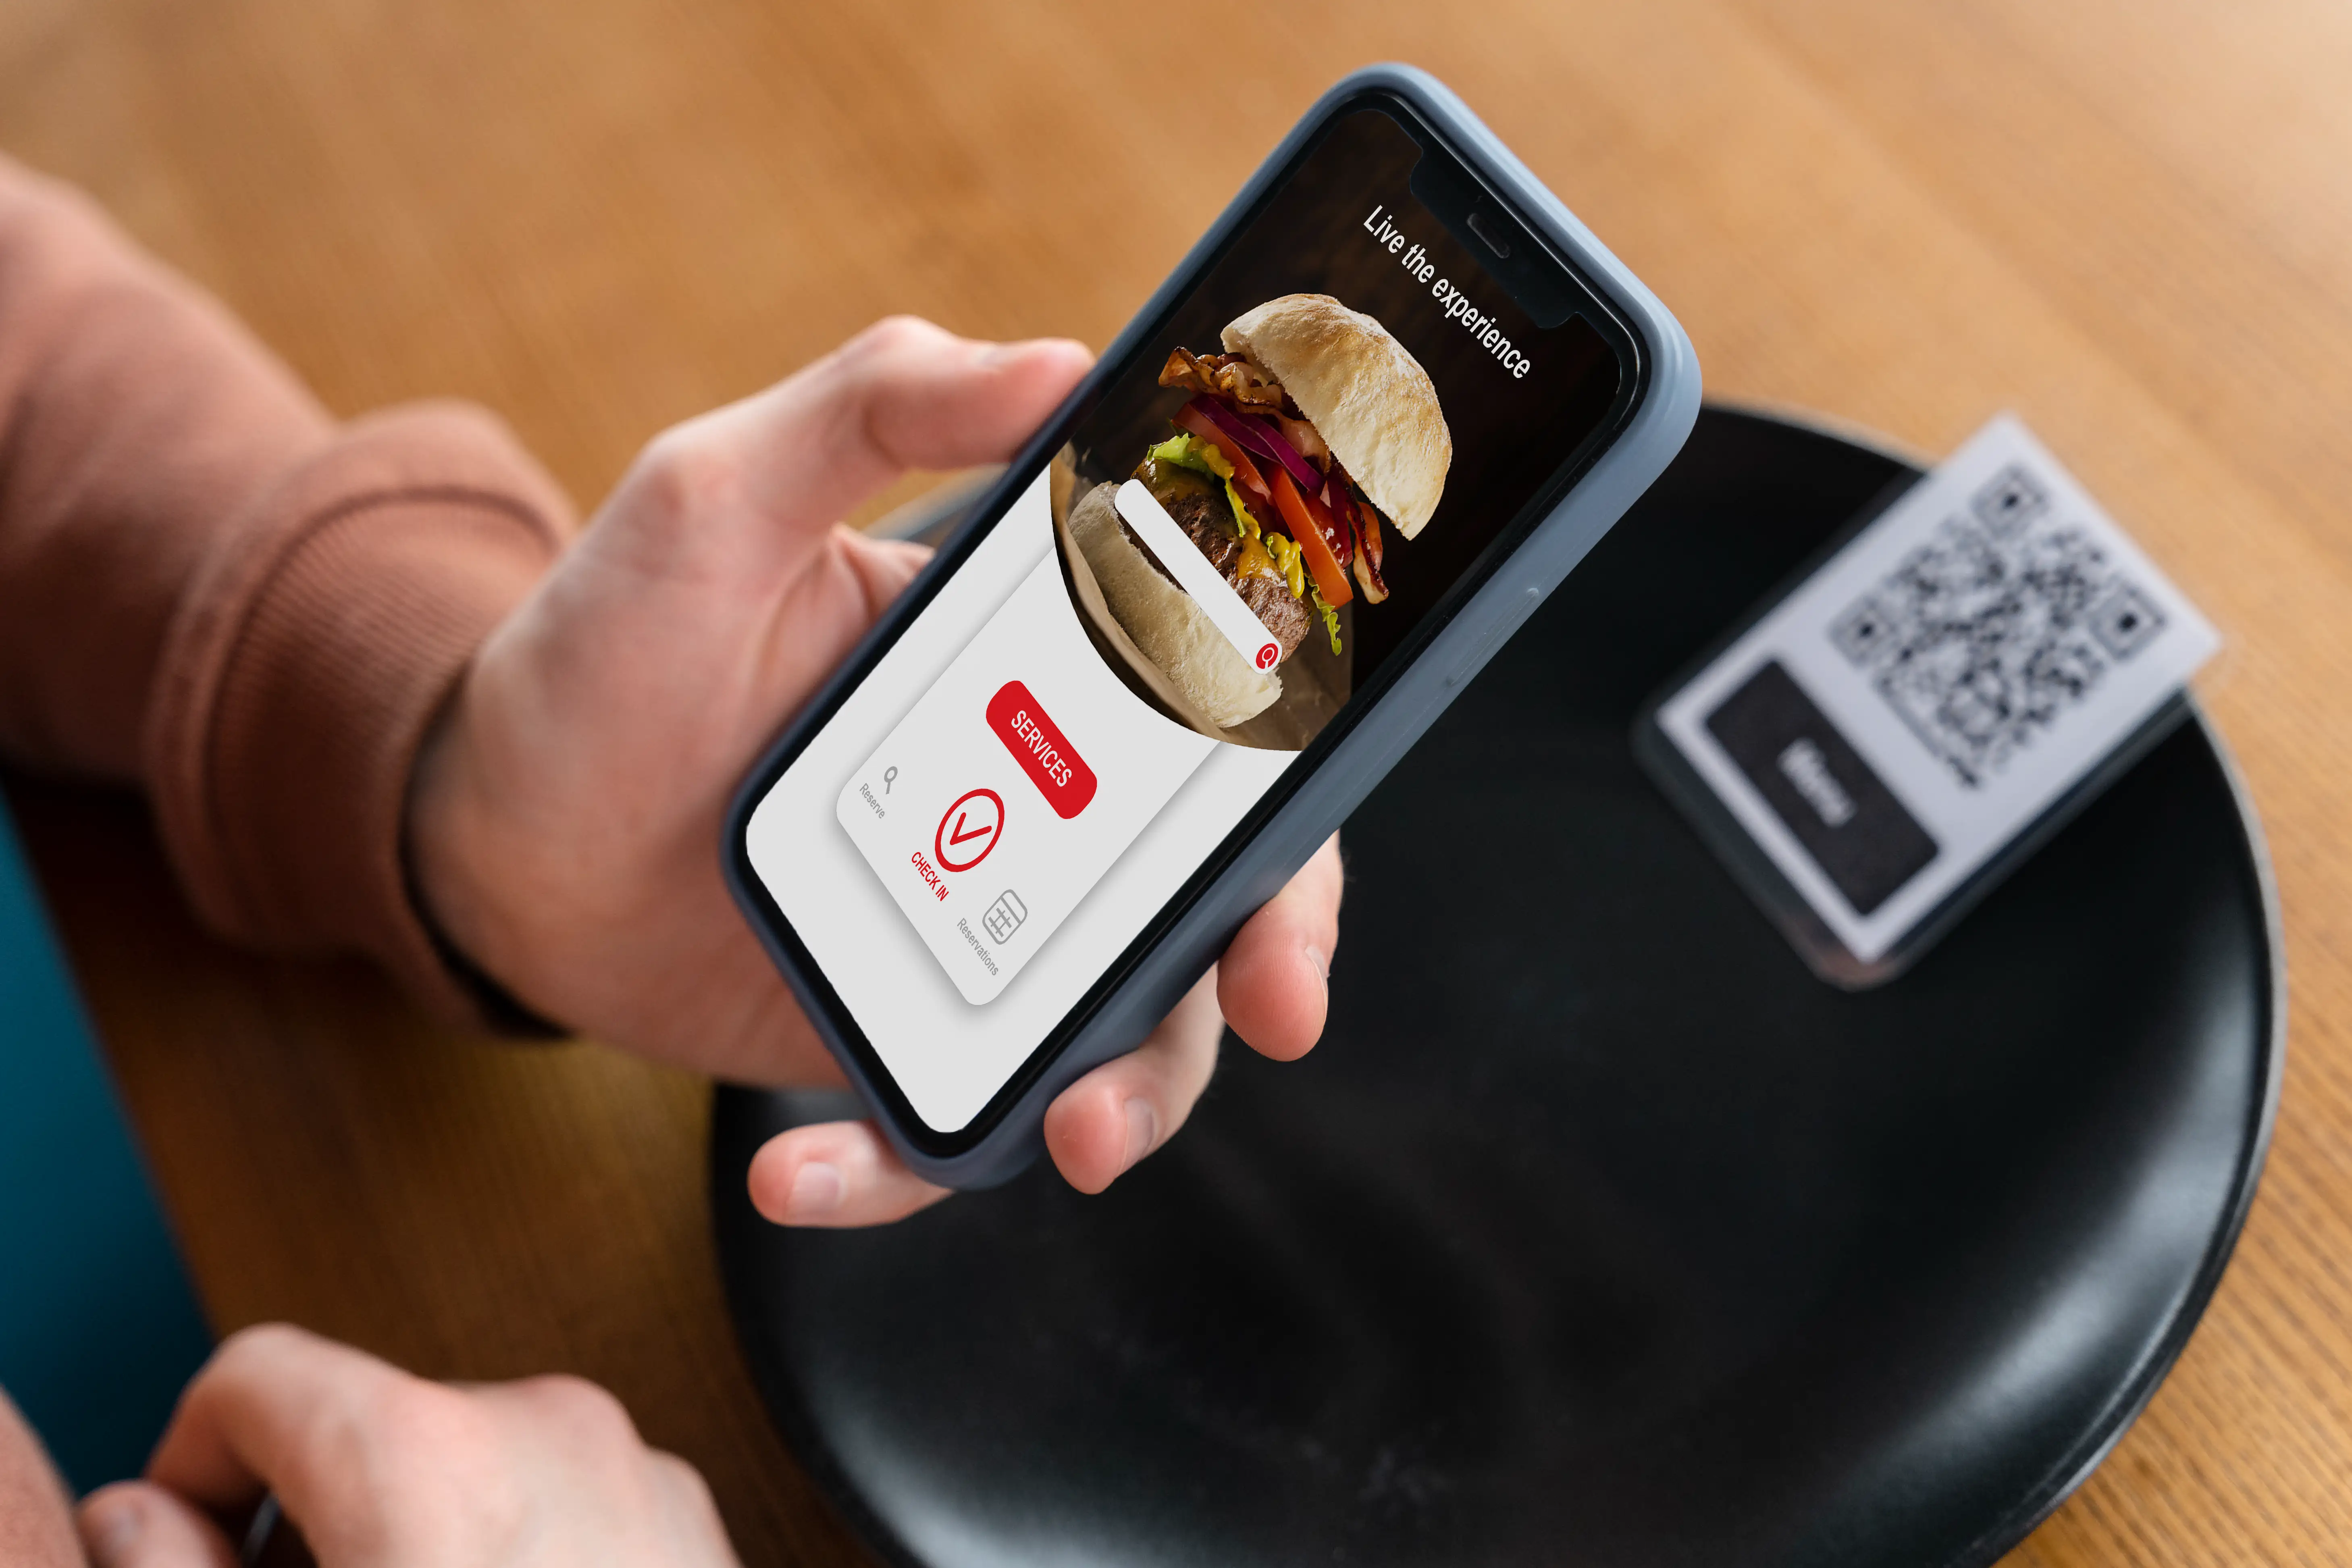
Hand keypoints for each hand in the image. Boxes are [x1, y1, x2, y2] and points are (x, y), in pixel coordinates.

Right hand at [76, 1324, 736, 1567]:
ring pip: (475, 1472)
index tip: (199, 1554)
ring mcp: (641, 1474)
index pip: (259, 1380)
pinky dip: (518, 1567)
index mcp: (428, 1455)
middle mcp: (547, 1432)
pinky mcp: (695, 1527)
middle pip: (373, 1428)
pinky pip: (567, 1510)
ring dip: (422, 1552)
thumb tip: (144, 1523)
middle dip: (317, 1530)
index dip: (200, 1469)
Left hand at [408, 317, 1344, 1221]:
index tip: (1298, 887)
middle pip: (1202, 909)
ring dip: (1120, 1101)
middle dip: (1257, 973)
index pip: (1217, 745)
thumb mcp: (723, 491)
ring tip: (1067, 1143)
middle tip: (1268, 1017)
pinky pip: (936, 1132)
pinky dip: (893, 1171)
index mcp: (1037, 685)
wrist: (490, 821)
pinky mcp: (885, 1043)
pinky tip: (794, 1170)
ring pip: (1108, 1043)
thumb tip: (1055, 361)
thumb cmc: (614, 638)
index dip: (1293, 817)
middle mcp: (1032, 819)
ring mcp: (966, 943)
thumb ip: (874, 405)